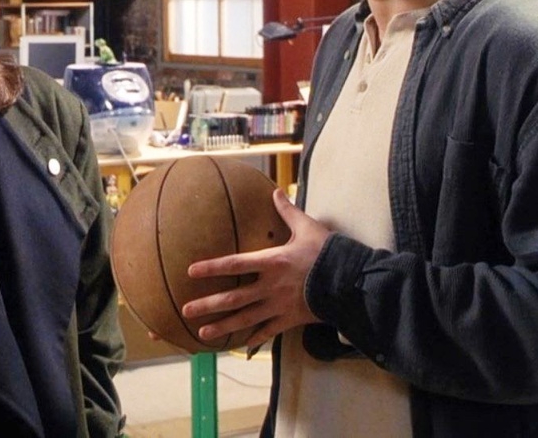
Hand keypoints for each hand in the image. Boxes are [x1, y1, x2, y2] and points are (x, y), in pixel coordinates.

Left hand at [181, 189, 329, 347]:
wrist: (352, 281)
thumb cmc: (328, 252)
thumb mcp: (307, 227)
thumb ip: (288, 211)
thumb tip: (276, 193)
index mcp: (272, 261)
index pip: (235, 264)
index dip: (212, 267)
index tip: (190, 272)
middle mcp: (271, 286)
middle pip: (234, 298)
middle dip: (208, 304)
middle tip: (186, 310)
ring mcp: (279, 306)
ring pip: (246, 319)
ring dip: (223, 326)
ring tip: (202, 333)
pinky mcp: (290, 319)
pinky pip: (268, 331)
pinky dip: (253, 338)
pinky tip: (239, 344)